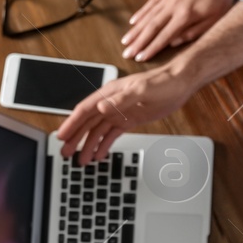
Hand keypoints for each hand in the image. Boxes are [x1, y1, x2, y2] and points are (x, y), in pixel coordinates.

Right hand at [58, 67, 195, 162]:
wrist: (180, 84)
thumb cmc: (162, 82)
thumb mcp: (141, 90)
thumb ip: (120, 100)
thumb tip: (100, 107)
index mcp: (110, 93)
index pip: (85, 110)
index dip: (72, 123)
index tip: (62, 136)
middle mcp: (111, 103)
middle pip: (88, 122)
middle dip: (75, 138)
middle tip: (65, 153)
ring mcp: (119, 112)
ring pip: (98, 131)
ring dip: (88, 145)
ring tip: (81, 160)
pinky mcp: (129, 120)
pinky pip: (111, 134)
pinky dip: (104, 145)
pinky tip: (99, 155)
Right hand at [121, 0, 235, 62]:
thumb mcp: (215, 18)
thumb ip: (195, 32)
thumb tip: (175, 43)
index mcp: (186, 16)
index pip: (164, 37)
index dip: (151, 49)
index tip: (140, 58)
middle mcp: (173, 6)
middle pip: (151, 27)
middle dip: (138, 42)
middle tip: (126, 53)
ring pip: (148, 15)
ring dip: (136, 29)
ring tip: (125, 40)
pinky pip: (151, 2)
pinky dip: (141, 12)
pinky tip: (133, 21)